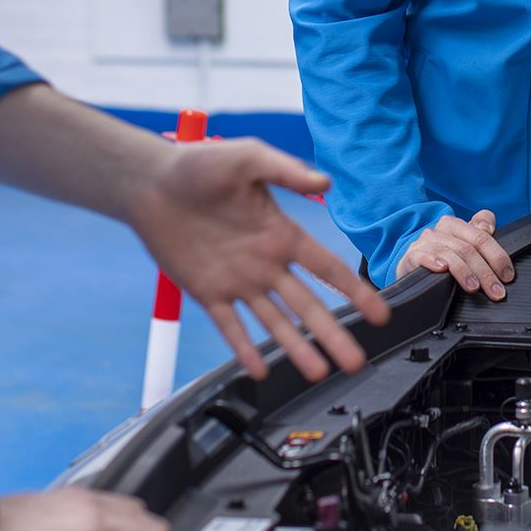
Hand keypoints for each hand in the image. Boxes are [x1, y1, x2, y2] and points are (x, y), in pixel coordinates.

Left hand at [128, 137, 390, 381]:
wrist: (150, 182)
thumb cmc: (199, 164)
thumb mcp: (247, 158)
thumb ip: (286, 170)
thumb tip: (325, 182)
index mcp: (282, 233)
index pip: (327, 268)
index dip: (355, 291)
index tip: (379, 313)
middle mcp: (266, 263)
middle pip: (308, 305)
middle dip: (333, 334)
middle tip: (355, 360)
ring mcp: (238, 281)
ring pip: (275, 322)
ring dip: (297, 348)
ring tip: (319, 372)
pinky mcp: (207, 292)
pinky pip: (229, 326)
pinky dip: (244, 349)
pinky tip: (259, 370)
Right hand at [395, 210, 513, 299]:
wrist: (411, 267)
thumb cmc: (441, 257)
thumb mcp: (461, 245)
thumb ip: (479, 234)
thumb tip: (489, 227)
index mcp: (455, 225)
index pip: (481, 236)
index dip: (497, 255)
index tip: (507, 275)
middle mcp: (440, 231)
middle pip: (468, 248)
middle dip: (485, 271)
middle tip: (496, 290)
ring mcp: (424, 242)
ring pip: (449, 253)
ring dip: (464, 271)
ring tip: (474, 288)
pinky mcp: (411, 256)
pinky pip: (422, 256)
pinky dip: (433, 261)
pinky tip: (442, 270)